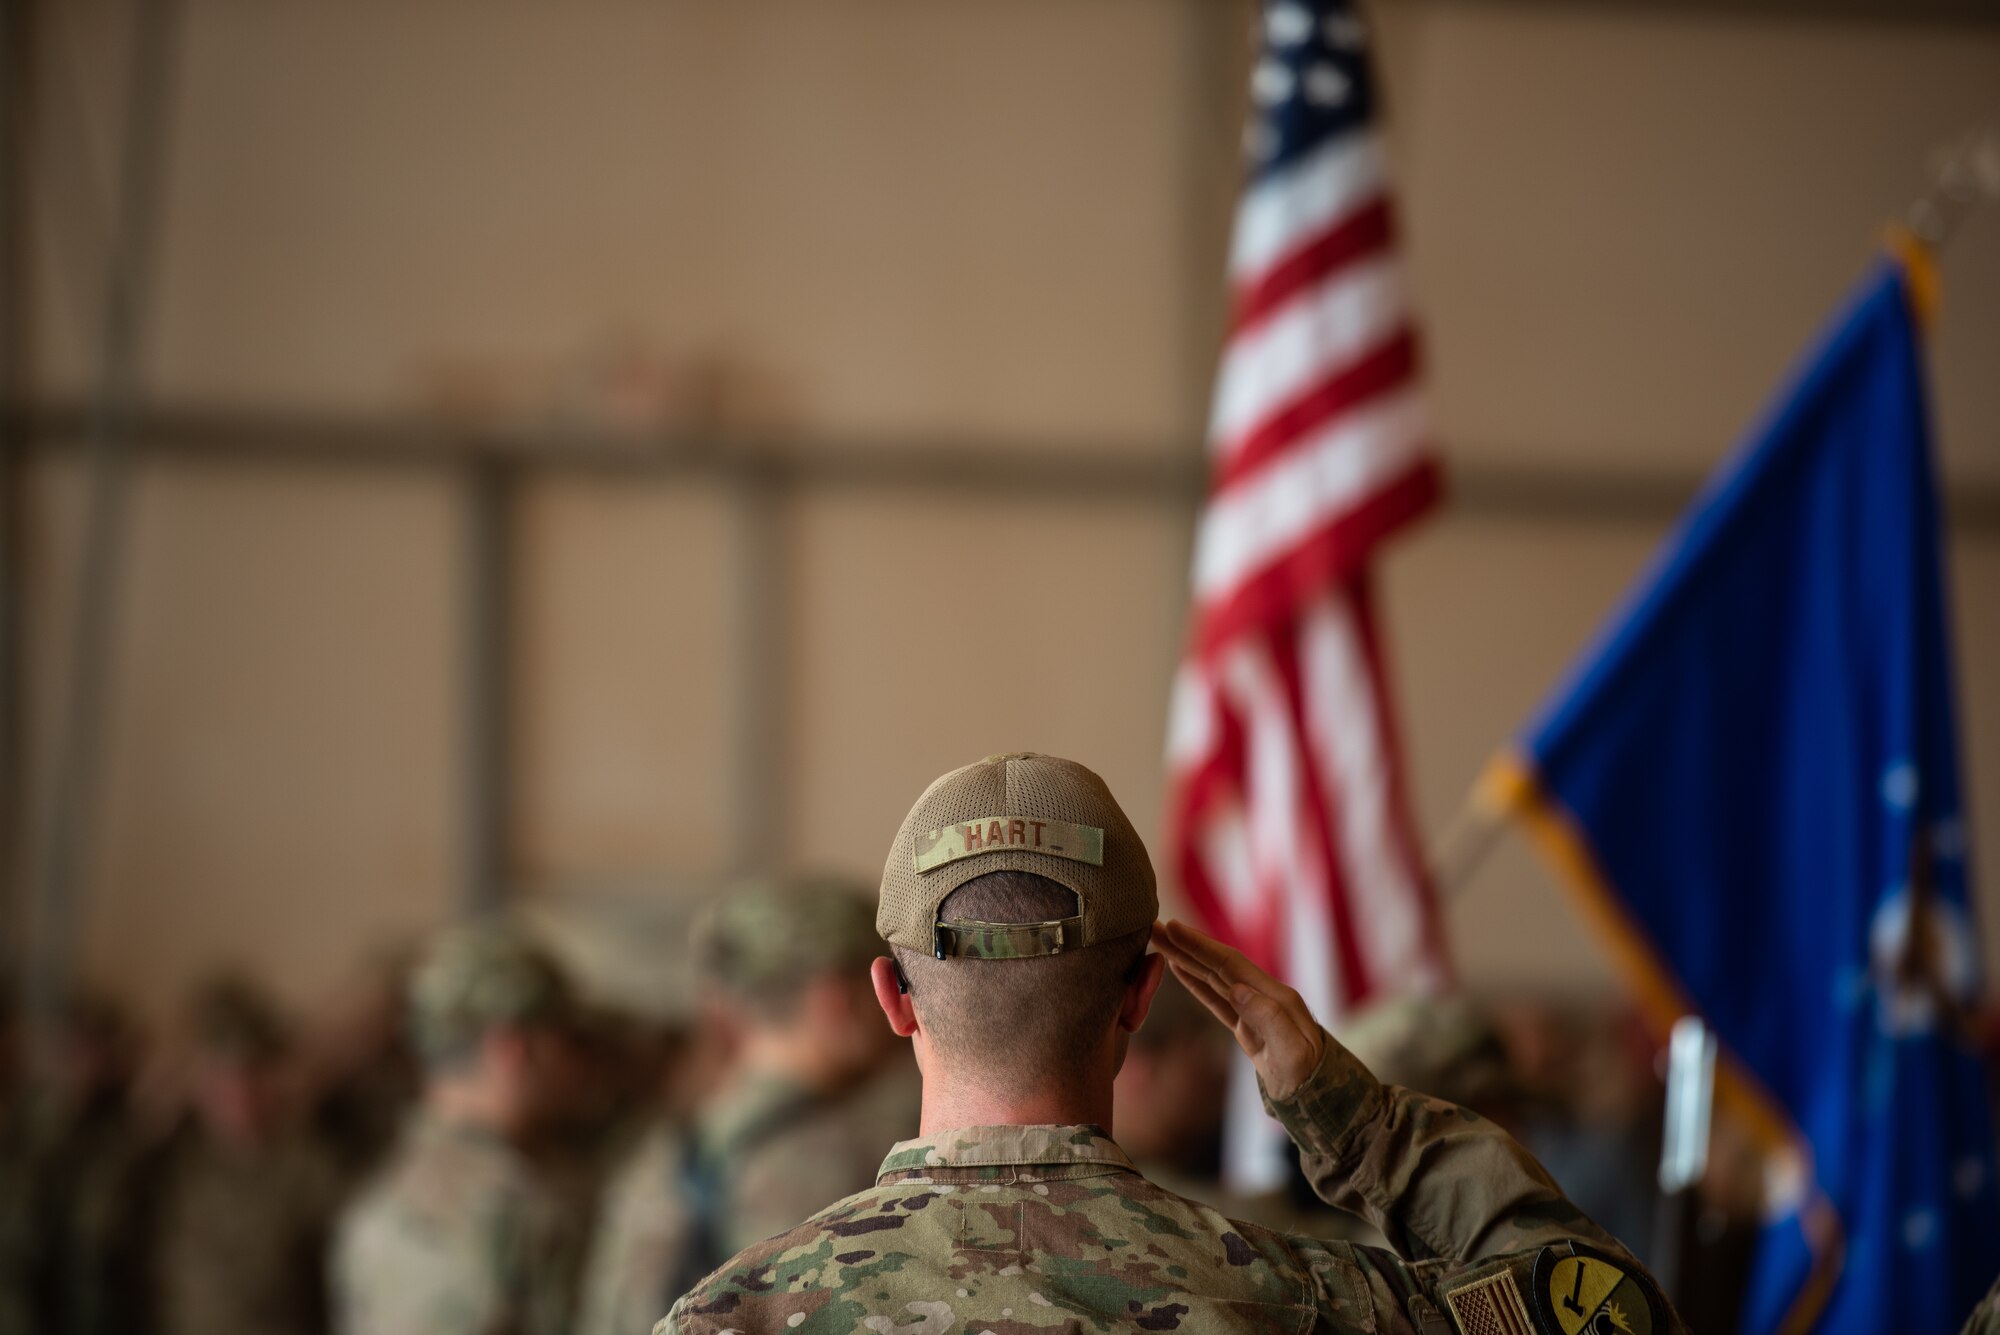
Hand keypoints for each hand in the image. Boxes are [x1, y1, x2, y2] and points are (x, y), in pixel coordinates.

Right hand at [1151, 919, 1324, 1101]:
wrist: (1323, 1099)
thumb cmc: (1308, 1079)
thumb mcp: (1293, 1053)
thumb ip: (1268, 1018)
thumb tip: (1236, 988)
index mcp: (1275, 997)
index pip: (1230, 964)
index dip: (1200, 946)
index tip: (1173, 928)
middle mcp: (1264, 996)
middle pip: (1218, 964)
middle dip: (1186, 945)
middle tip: (1153, 926)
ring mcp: (1255, 1010)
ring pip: (1214, 977)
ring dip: (1186, 958)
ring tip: (1159, 941)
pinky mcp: (1248, 1025)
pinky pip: (1217, 997)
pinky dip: (1196, 981)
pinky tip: (1180, 969)